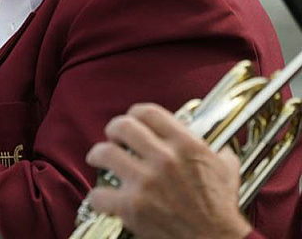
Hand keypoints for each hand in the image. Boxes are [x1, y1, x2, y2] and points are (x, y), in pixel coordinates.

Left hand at [85, 103, 251, 238]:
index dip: (135, 114)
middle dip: (113, 130)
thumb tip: (213, 144)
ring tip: (98, 159)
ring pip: (104, 153)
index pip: (149, 112)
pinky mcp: (131, 207)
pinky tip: (102, 198)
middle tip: (113, 138)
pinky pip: (99, 194)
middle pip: (123, 126)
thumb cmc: (221, 211)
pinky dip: (97, 197)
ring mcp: (145, 182)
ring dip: (98, 155)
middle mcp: (164, 159)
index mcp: (186, 146)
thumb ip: (215, 151)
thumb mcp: (226, 170)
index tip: (131, 120)